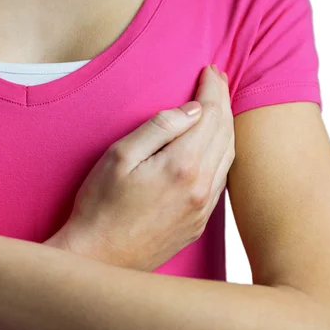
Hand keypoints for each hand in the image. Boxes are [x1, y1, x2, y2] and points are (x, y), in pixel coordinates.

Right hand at [52, 65, 233, 270]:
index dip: (212, 89)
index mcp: (183, 166)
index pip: (210, 115)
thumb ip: (159, 128)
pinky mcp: (198, 222)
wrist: (100, 258)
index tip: (210, 71)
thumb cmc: (101, 207)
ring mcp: (203, 208)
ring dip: (227, 127)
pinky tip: (214, 146)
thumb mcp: (119, 157)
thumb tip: (193, 110)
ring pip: (228, 156)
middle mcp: (202, 187)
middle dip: (223, 102)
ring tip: (219, 106)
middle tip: (218, 80)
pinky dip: (222, 154)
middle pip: (225, 133)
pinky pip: (221, 179)